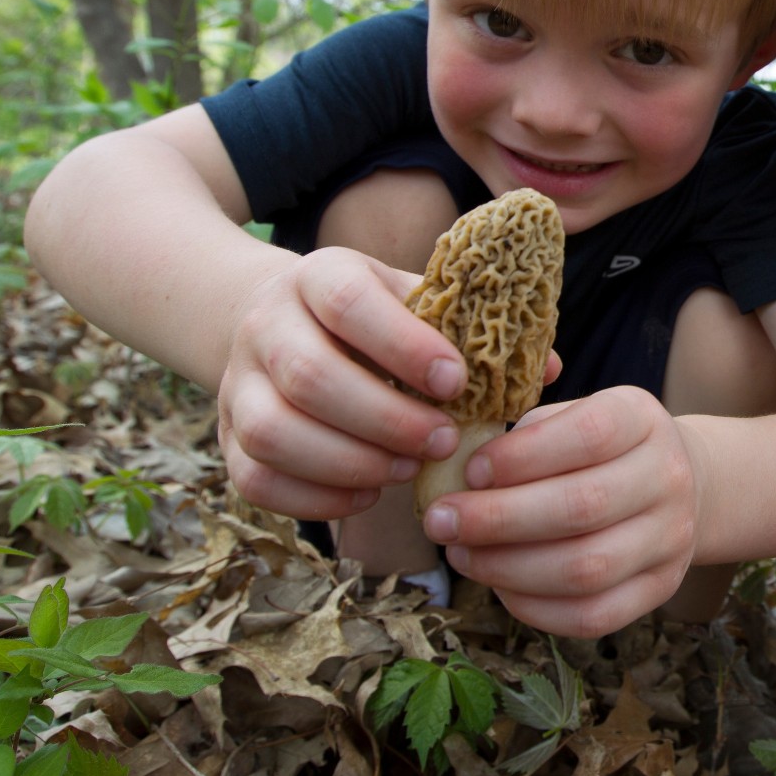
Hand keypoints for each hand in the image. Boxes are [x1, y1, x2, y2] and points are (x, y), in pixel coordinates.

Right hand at [217, 246, 465, 519]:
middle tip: (443, 441)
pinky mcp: (228, 438)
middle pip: (310, 377)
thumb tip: (547, 372)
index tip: (456, 381)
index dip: (404, 347)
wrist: (275, 321)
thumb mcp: (408, 300)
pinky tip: (367, 495)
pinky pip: (257, 481)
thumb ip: (469, 332)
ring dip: (351, 463)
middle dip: (386, 420)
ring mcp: (239, 385)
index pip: (349, 304)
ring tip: (406, 470)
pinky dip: (316, 498)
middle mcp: (266, 326)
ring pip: (275, 433)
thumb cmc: (366, 318)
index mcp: (317, 277)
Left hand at [424, 386, 703, 638]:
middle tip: (439, 522)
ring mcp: (672, 538)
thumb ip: (526, 435)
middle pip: (584, 507)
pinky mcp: (660, 588)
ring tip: (461, 554)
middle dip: (498, 519)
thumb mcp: (572, 415)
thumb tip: (462, 477)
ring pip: (586, 569)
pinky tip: (499, 587)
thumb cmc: (598, 448)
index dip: (521, 456)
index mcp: (641, 420)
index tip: (469, 472)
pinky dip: (535, 608)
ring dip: (508, 568)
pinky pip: (594, 616)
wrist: (679, 484)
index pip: (589, 434)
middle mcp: (668, 477)